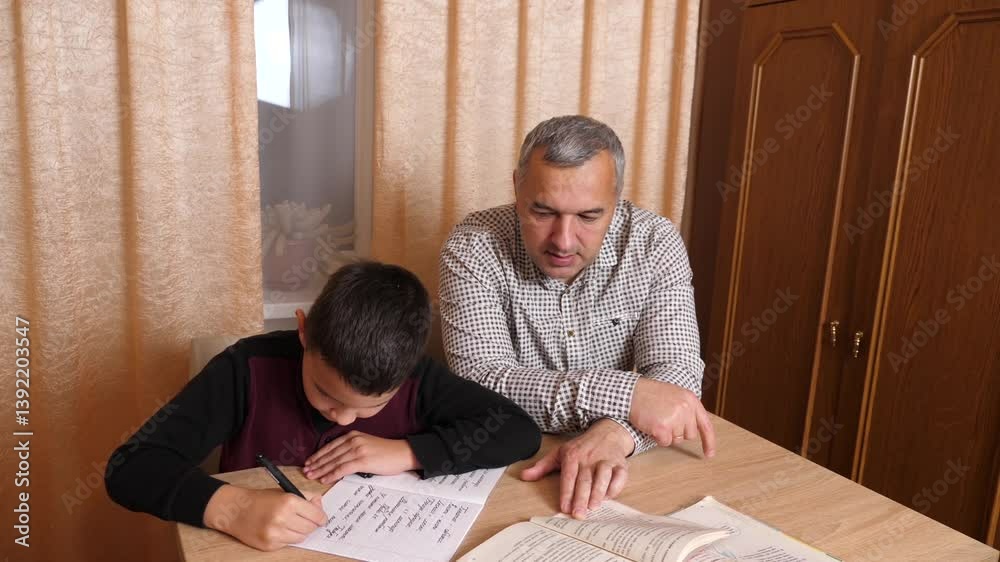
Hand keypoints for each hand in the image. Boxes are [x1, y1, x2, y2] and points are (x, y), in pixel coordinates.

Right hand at [204, 484, 326, 550]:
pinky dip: (287, 537)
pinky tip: (279, 529)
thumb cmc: (262, 499)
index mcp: (289, 501)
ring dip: (300, 531)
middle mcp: (282, 518)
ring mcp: (275, 534)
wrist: (236, 510)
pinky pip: (288, 544)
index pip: (317, 516)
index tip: (321, 518)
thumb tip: (321, 507)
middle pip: (311, 528)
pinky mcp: (269, 545)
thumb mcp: (285, 491)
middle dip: (311, 524)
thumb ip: (307, 497)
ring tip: (291, 524)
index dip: (321, 517)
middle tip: (306, 520)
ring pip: (301, 538)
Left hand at [303, 431, 419, 483]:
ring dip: (321, 470)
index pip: (330, 446)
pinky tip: (325, 479)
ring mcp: (358, 450)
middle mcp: (353, 440)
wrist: (402, 453)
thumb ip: (352, 448)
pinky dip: (332, 474)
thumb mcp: (366, 444)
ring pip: (334, 461)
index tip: (309, 462)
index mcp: (353, 435)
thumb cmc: (386, 452)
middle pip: (330, 454)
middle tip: (305, 471)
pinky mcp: (363, 460)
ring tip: (311, 476)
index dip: (318, 455)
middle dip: (316, 464)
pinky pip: (343, 468)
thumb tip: (338, 460)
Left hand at [520, 418, 631, 518]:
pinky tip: (609, 497)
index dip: (566, 492)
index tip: (564, 507)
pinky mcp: (620, 464)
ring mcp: (606, 460)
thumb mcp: (559, 453)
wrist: (607, 432)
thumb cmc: (581, 447)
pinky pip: (619, 476)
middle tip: (578, 514)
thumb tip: (524, 476)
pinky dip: (615, 487)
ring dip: (598, 492)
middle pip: (585, 479)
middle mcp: (589, 458)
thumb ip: (542, 466)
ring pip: (602, 477)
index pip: (568, 476)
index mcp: (572, 455)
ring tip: (593, 507)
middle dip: (581, 498)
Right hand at [628, 378, 716, 455]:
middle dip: (677, 432)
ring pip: (676, 440)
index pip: (705, 425)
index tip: (709, 454)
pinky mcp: (663, 427)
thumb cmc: (650, 395)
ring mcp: (675, 417)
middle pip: (689, 435)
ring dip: (666, 434)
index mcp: (691, 400)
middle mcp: (686, 408)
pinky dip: (657, 438)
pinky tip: (651, 425)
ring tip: (656, 419)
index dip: (708, 441)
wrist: (631, 392)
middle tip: (664, 420)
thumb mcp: (674, 395)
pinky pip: (665, 442)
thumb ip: (686, 409)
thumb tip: (691, 430)